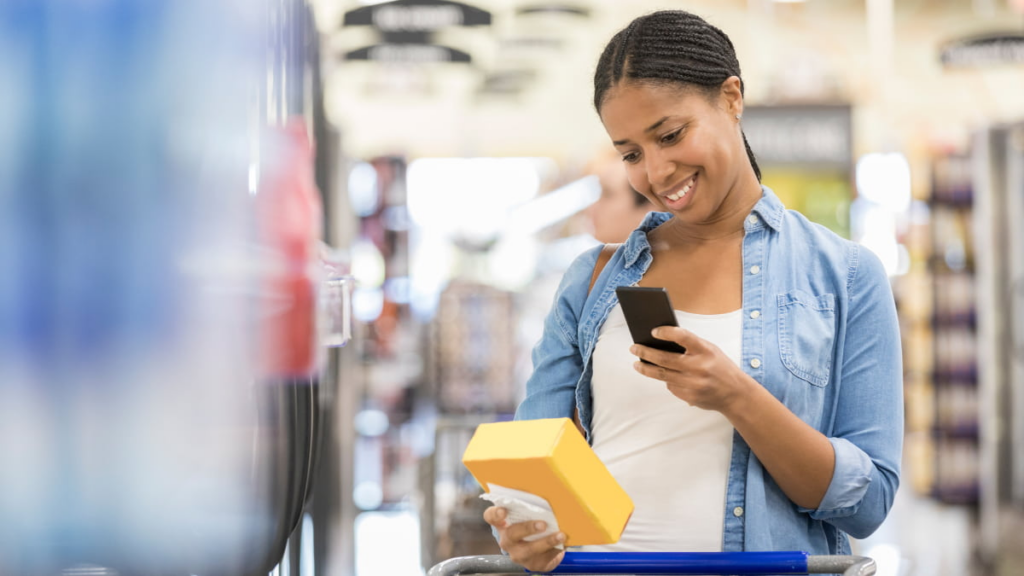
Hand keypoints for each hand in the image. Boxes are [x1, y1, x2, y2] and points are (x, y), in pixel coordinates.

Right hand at [483, 506, 565, 571]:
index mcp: (503, 524)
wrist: (542, 552)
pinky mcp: (533, 564)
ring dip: (546, 541)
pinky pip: (544, 557)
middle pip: (511, 534)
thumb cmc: (533, 526)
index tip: (503, 511)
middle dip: (527, 528)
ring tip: (560, 535)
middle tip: (542, 524)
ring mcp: (519, 554)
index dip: (495, 514)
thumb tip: (548, 488)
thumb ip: (530, 505)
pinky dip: (555, 549)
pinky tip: (563, 543)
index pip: (491, 517)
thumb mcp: (529, 515)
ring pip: (530, 549)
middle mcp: (507, 541)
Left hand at [630, 326, 756, 413]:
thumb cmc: (720, 367)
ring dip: (646, 368)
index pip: (683, 336)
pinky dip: (666, 380)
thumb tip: (661, 341)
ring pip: (662, 375)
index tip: (653, 331)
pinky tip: (663, 376)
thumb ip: (690, 345)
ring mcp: (693, 384)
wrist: (735, 394)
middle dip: (645, 353)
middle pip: (664, 359)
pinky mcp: (689, 397)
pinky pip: (671, 386)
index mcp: (705, 350)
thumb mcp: (710, 350)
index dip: (667, 332)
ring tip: (637, 363)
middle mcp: (699, 367)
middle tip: (634, 348)